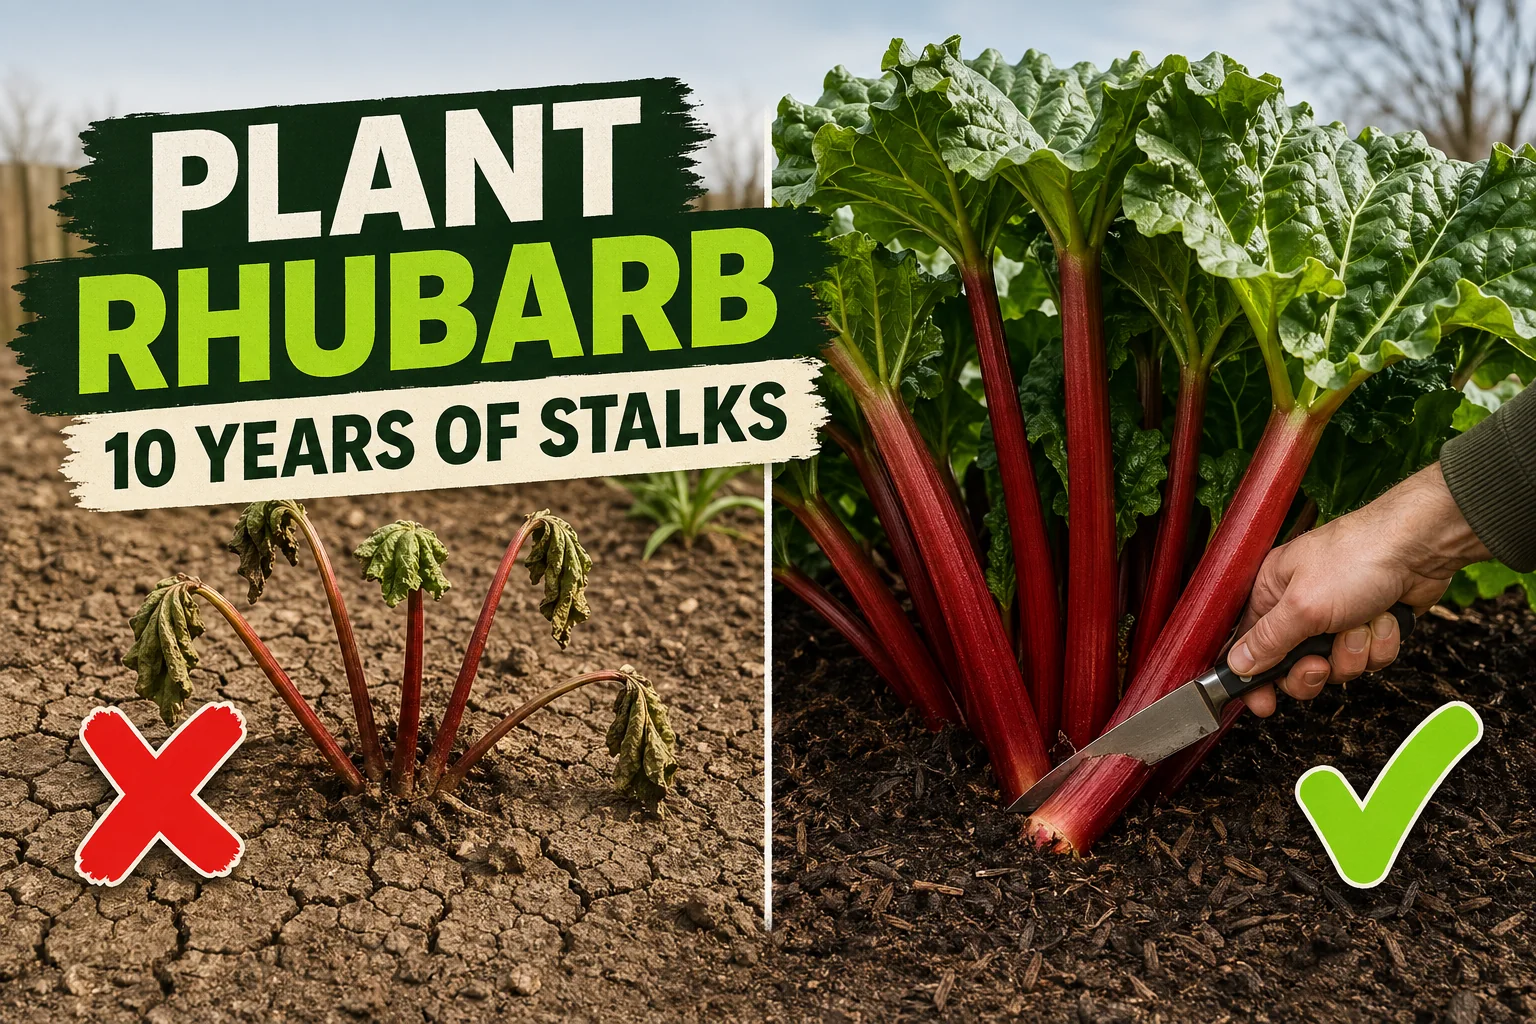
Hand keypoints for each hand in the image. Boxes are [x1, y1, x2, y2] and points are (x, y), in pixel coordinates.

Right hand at [1230, 463, 1488, 716]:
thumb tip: (1236, 665)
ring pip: (1338, 666)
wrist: (1420, 545)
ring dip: (1354, 652)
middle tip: (1321, 663)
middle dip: (1314, 670)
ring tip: (1362, 624)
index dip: (1254, 679)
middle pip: (1294, 667)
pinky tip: (1385, 618)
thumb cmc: (1356, 558)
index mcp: (1272, 594)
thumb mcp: (1302, 606)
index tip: (1264, 704)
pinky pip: (1370, 658)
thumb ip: (1267, 641)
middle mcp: (1302, 608)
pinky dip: (1381, 643)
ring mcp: (1338, 618)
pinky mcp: (1371, 624)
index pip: (1250, 647)